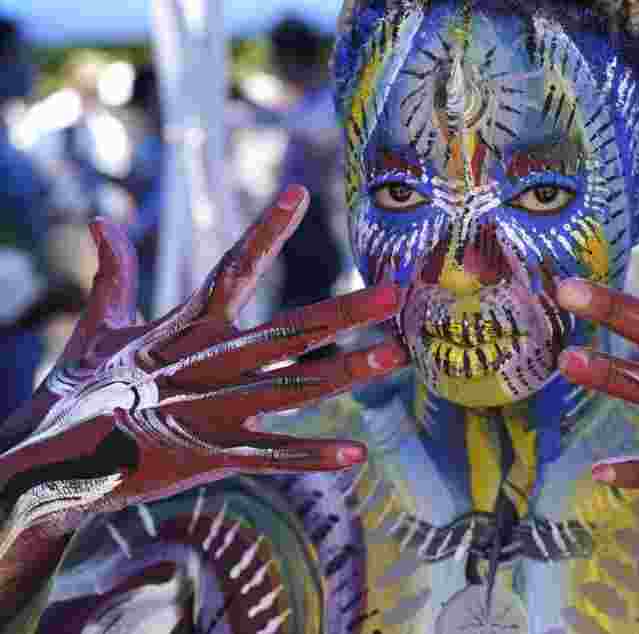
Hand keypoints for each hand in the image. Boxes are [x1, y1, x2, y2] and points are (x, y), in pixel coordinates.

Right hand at [0, 186, 406, 557]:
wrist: (52, 460)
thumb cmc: (82, 390)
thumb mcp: (99, 327)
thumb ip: (113, 274)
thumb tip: (100, 222)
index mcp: (185, 327)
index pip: (232, 268)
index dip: (265, 230)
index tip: (300, 193)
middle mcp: (207, 362)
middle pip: (287, 332)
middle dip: (343, 312)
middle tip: (393, 293)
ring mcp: (212, 410)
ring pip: (294, 388)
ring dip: (347, 372)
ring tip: (395, 356)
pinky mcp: (209, 456)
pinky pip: (270, 456)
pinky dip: (311, 456)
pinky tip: (356, 455)